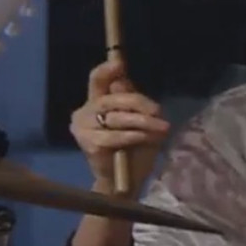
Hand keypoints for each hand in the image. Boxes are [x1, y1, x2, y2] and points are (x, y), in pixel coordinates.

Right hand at [70, 60, 170, 194]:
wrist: (125, 181)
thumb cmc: (133, 148)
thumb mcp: (139, 120)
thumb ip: (133, 101)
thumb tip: (124, 79)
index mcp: (97, 100)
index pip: (97, 79)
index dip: (107, 70)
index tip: (119, 64)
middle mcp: (85, 111)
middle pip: (111, 98)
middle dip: (138, 102)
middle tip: (158, 111)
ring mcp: (83, 127)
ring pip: (116, 118)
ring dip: (142, 122)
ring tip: (161, 128)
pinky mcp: (88, 144)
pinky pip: (114, 136)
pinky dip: (133, 136)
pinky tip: (146, 138)